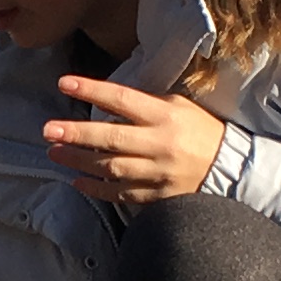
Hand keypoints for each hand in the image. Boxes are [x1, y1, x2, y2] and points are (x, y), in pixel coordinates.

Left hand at [44, 75, 227, 203]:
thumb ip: (144, 105)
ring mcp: (159, 173)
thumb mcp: (177, 106)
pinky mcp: (159, 197)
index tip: (64, 83)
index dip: (92, 90)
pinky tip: (78, 180)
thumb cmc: (199, 130)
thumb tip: (104, 104)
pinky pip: (122, 194)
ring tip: (55, 153)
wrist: (232, 168)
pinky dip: (97, 189)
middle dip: (77, 133)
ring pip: (112, 168)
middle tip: (48, 130)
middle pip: (111, 138)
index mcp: (165, 116)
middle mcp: (160, 144)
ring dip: (79, 161)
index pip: (123, 99)